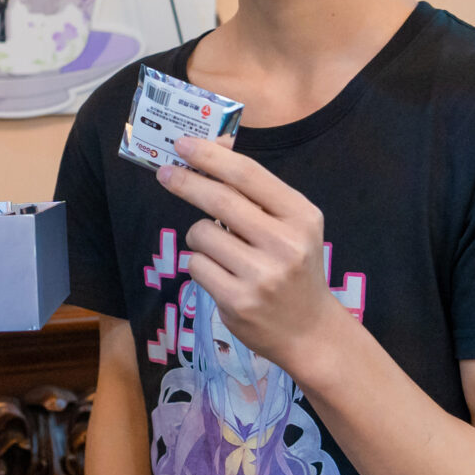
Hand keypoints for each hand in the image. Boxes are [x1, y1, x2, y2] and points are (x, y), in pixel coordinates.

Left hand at [158, 135, 347, 377]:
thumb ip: (256, 193)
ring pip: (201, 234)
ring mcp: (261, 275)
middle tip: (165, 173)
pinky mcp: (237, 300)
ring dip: (200, 238)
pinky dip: (201, 265)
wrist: (309, 330)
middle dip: (186, 182)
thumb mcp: (292, 226)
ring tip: (221, 252)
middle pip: (220, 200)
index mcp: (301, 216)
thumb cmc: (294, 267)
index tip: (183, 144)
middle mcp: (285, 244)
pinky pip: (196, 266)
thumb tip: (211, 150)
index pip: (248, 175)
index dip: (211, 156)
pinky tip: (222, 276)